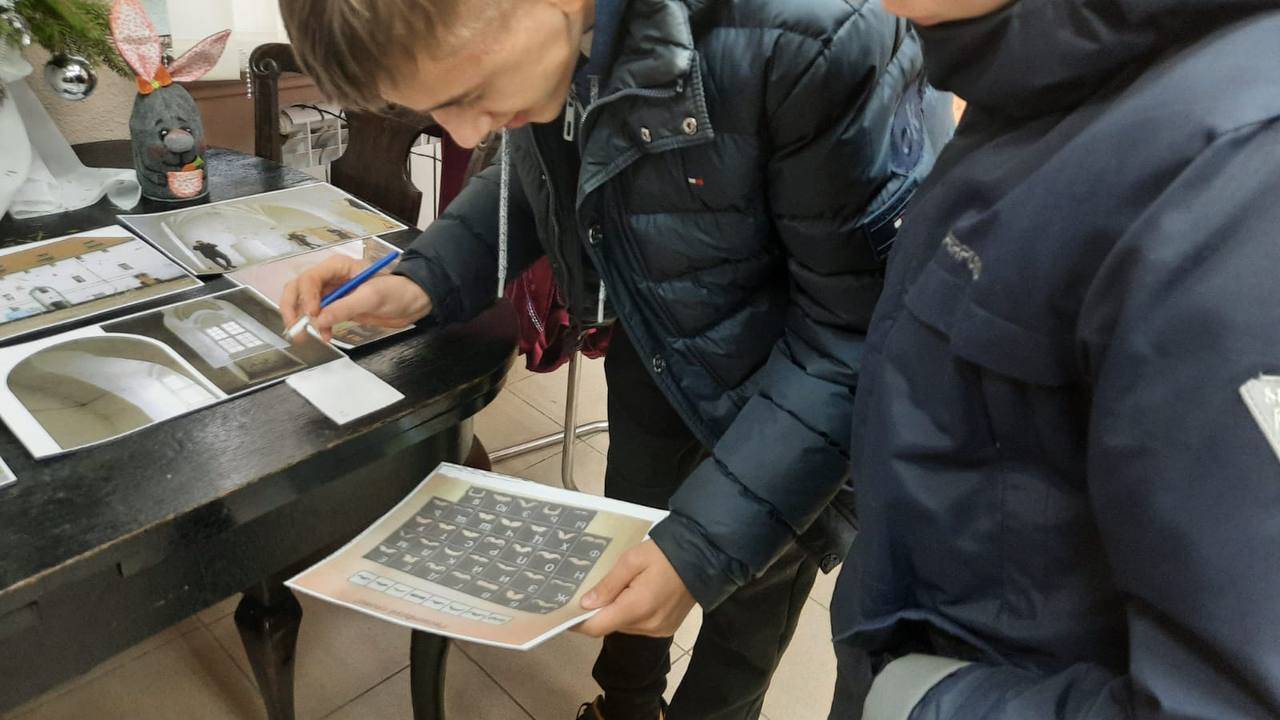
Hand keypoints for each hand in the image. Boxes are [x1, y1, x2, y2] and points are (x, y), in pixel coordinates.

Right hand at [280, 255, 431, 342]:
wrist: (412, 303)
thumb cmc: (397, 291)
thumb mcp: (372, 297)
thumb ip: (345, 307)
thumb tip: (319, 319)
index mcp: (337, 267)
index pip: (310, 278)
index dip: (307, 296)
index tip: (314, 314)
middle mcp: (329, 278)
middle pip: (298, 289)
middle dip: (293, 308)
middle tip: (294, 327)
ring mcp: (331, 293)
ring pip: (304, 304)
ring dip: (304, 320)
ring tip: (315, 335)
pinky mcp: (336, 308)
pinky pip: (318, 317)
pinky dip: (318, 327)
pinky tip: (326, 335)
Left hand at [574, 540, 696, 637]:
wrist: (704, 555)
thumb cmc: (665, 552)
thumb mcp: (632, 559)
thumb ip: (608, 584)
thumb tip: (586, 604)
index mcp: (637, 608)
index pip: (597, 627)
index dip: (578, 622)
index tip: (566, 611)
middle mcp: (647, 625)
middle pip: (610, 626)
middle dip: (600, 610)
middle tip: (594, 589)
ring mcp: (659, 630)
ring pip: (624, 626)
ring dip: (617, 611)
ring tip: (620, 587)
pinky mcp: (667, 628)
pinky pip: (640, 625)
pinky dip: (632, 613)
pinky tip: (637, 594)